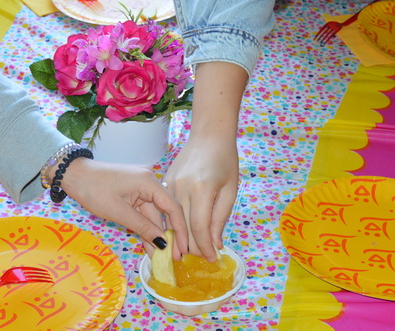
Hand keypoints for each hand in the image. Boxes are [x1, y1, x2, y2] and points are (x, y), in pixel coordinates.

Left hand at [59, 159, 187, 259]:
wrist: (74, 175)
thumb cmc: (94, 191)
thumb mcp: (119, 212)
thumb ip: (143, 227)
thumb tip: (164, 244)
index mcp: (149, 182)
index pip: (173, 207)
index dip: (180, 230)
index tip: (184, 249)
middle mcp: (150, 182)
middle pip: (165, 212)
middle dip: (170, 235)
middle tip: (176, 258)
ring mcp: (141, 188)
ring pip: (154, 215)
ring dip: (156, 235)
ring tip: (162, 258)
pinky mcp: (132, 193)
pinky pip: (143, 212)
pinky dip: (145, 228)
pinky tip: (149, 246)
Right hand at [162, 134, 238, 261]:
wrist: (209, 135)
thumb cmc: (225, 161)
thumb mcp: (230, 191)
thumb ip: (220, 219)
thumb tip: (214, 244)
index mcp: (201, 190)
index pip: (199, 229)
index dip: (205, 248)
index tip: (212, 259)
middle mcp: (181, 188)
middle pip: (182, 229)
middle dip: (192, 249)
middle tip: (202, 260)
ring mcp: (169, 184)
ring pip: (170, 221)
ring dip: (180, 239)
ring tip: (190, 252)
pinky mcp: (164, 181)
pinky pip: (165, 209)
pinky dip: (173, 224)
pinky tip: (181, 233)